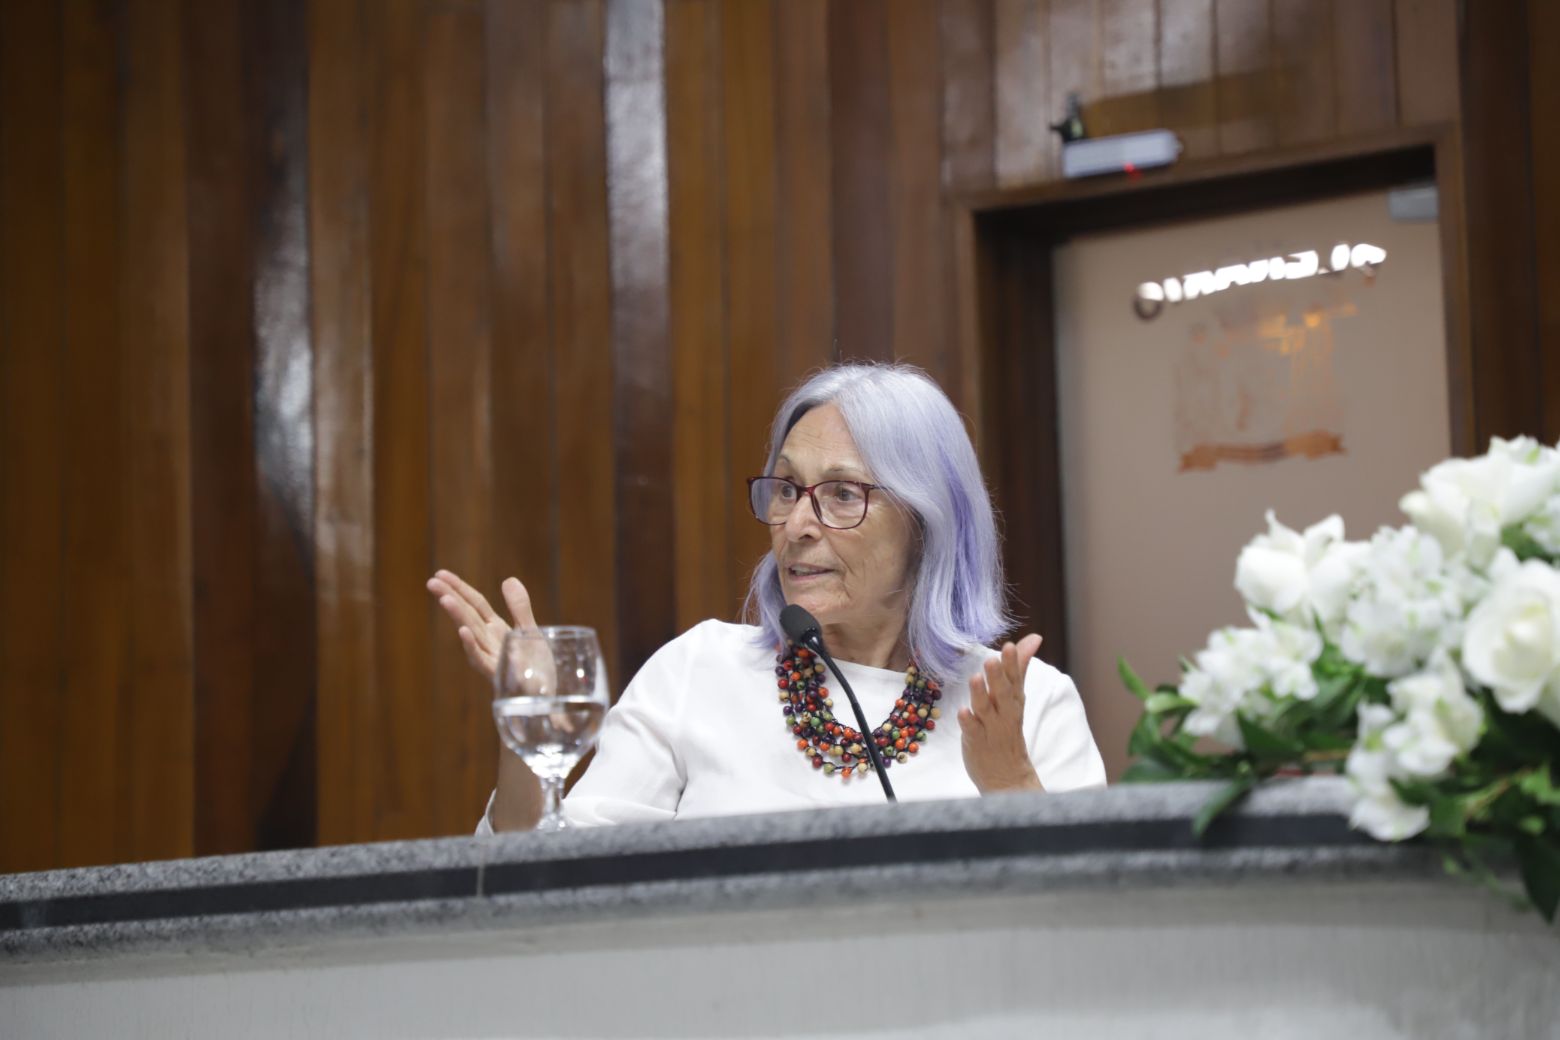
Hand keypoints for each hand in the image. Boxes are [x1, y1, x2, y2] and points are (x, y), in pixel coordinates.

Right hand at [425, 569, 537, 683]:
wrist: (544, 699)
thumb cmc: (535, 669)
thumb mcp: (530, 632)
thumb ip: (519, 608)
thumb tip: (507, 579)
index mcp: (496, 629)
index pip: (474, 604)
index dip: (459, 588)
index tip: (439, 574)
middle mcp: (489, 641)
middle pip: (468, 615)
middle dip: (451, 597)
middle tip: (431, 582)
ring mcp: (491, 657)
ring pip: (472, 634)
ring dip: (458, 617)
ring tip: (445, 599)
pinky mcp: (499, 674)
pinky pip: (482, 659)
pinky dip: (472, 646)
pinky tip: (463, 632)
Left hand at [958, 634, 1045, 793]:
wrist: (1008, 777)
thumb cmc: (1008, 729)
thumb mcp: (1016, 697)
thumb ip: (1019, 667)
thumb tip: (1033, 638)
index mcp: (1014, 701)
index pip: (1015, 679)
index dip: (1013, 663)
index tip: (1010, 645)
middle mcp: (1005, 714)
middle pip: (1002, 694)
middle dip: (998, 676)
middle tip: (992, 659)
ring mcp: (991, 729)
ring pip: (986, 710)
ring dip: (980, 694)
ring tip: (976, 678)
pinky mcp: (976, 743)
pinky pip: (972, 731)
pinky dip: (968, 722)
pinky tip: (962, 712)